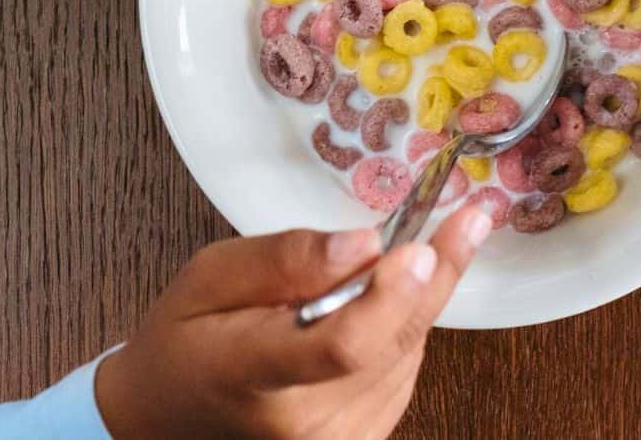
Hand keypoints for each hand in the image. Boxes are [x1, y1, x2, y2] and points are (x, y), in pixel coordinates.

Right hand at [94, 206, 492, 438]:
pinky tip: (380, 306)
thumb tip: (365, 242)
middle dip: (434, 276)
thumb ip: (286, 259)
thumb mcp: (210, 275)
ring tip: (403, 261)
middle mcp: (302, 423)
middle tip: (469, 220)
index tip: (422, 248)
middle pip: (392, 342)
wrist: (170, 419)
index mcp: (251, 374)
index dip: (390, 298)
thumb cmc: (187, 338)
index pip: (340, 346)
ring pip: (408, 352)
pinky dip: (403, 330)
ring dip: (415, 301)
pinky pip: (405, 371)